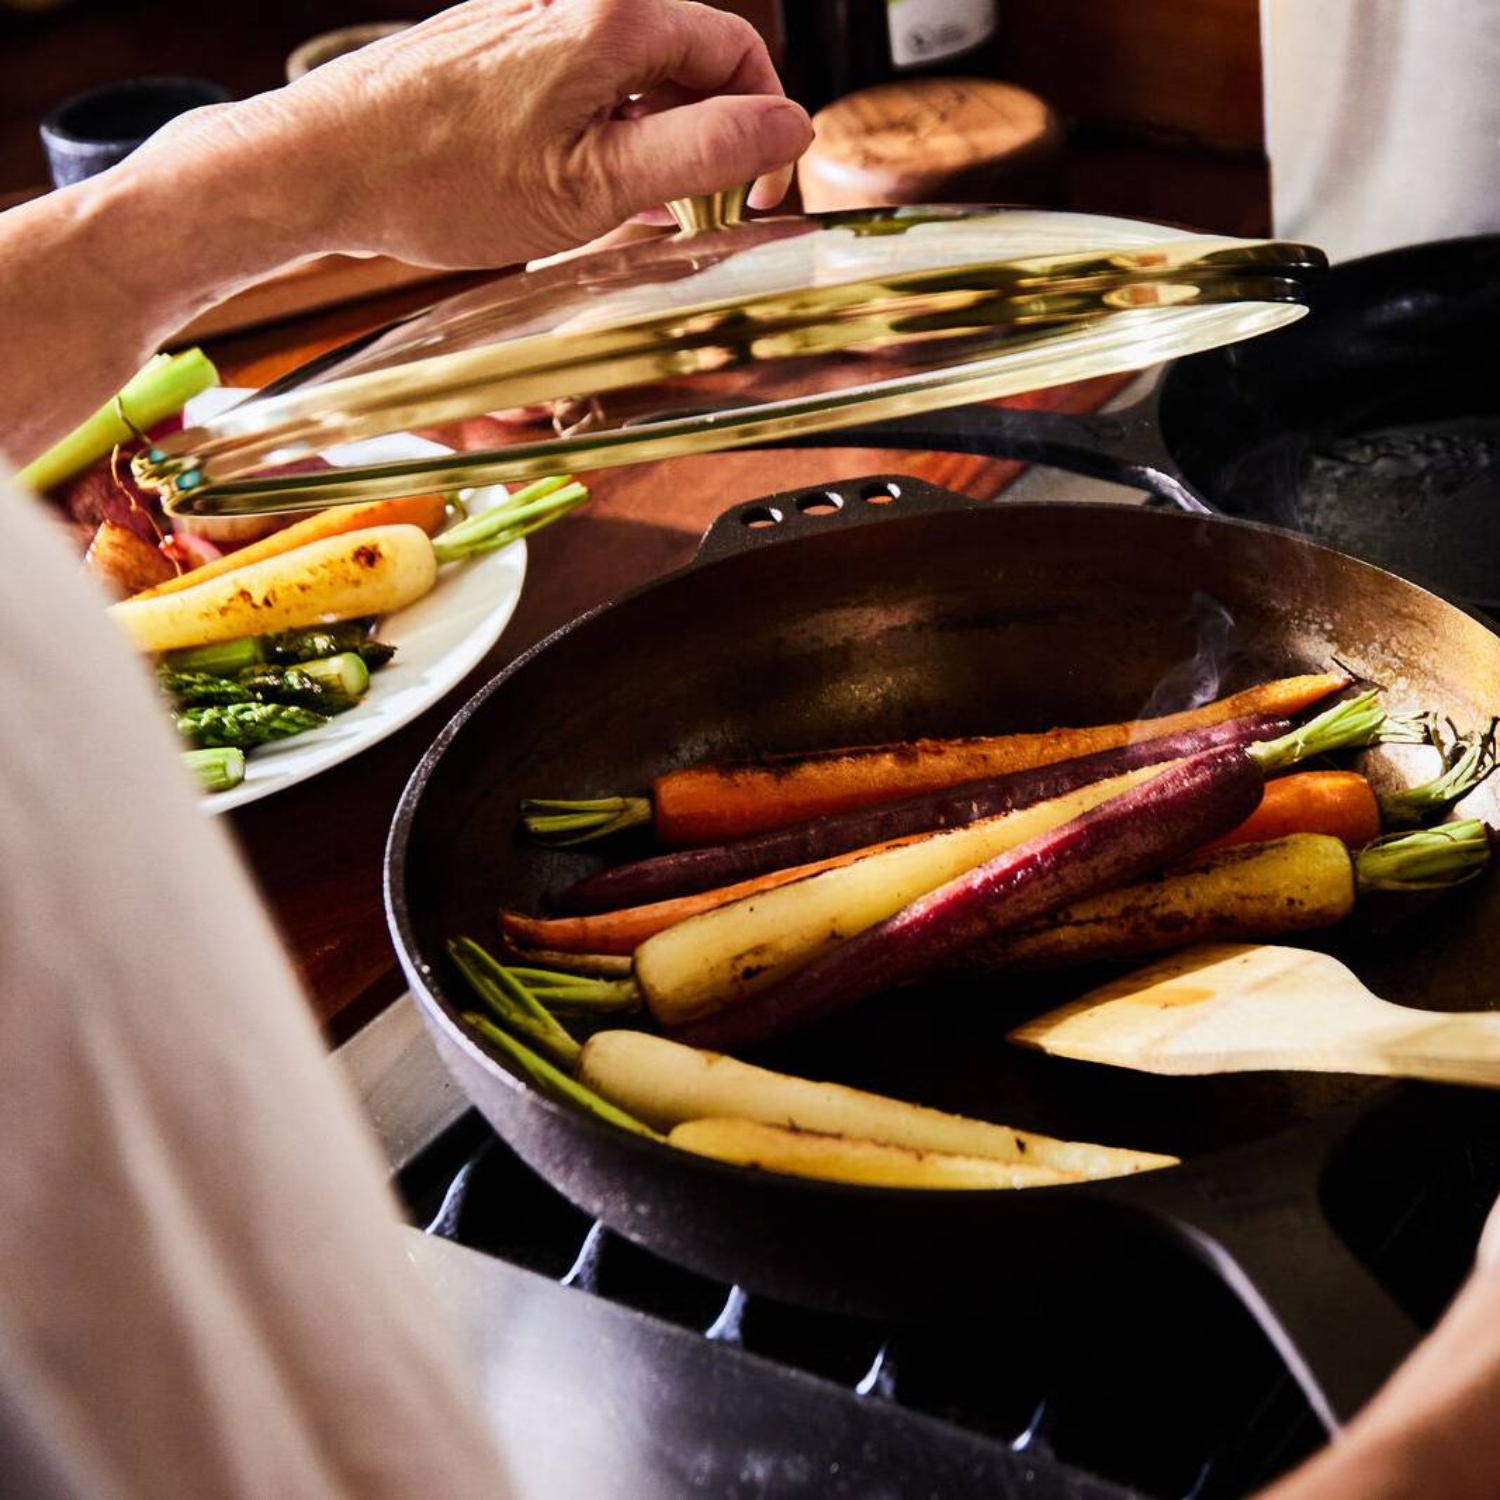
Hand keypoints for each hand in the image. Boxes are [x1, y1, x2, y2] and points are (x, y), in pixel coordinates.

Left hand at [136, 0, 812, 269]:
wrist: (324, 165)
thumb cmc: (440, 179)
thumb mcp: (598, 185)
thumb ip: (704, 150)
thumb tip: (789, 127)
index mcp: (612, 20)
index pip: (738, 51)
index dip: (763, 126)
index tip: (754, 193)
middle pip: (688, 59)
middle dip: (707, 138)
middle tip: (695, 216)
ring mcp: (532, 17)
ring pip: (636, 74)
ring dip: (654, 142)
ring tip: (632, 213)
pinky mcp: (500, 43)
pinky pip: (584, 80)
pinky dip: (603, 134)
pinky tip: (580, 188)